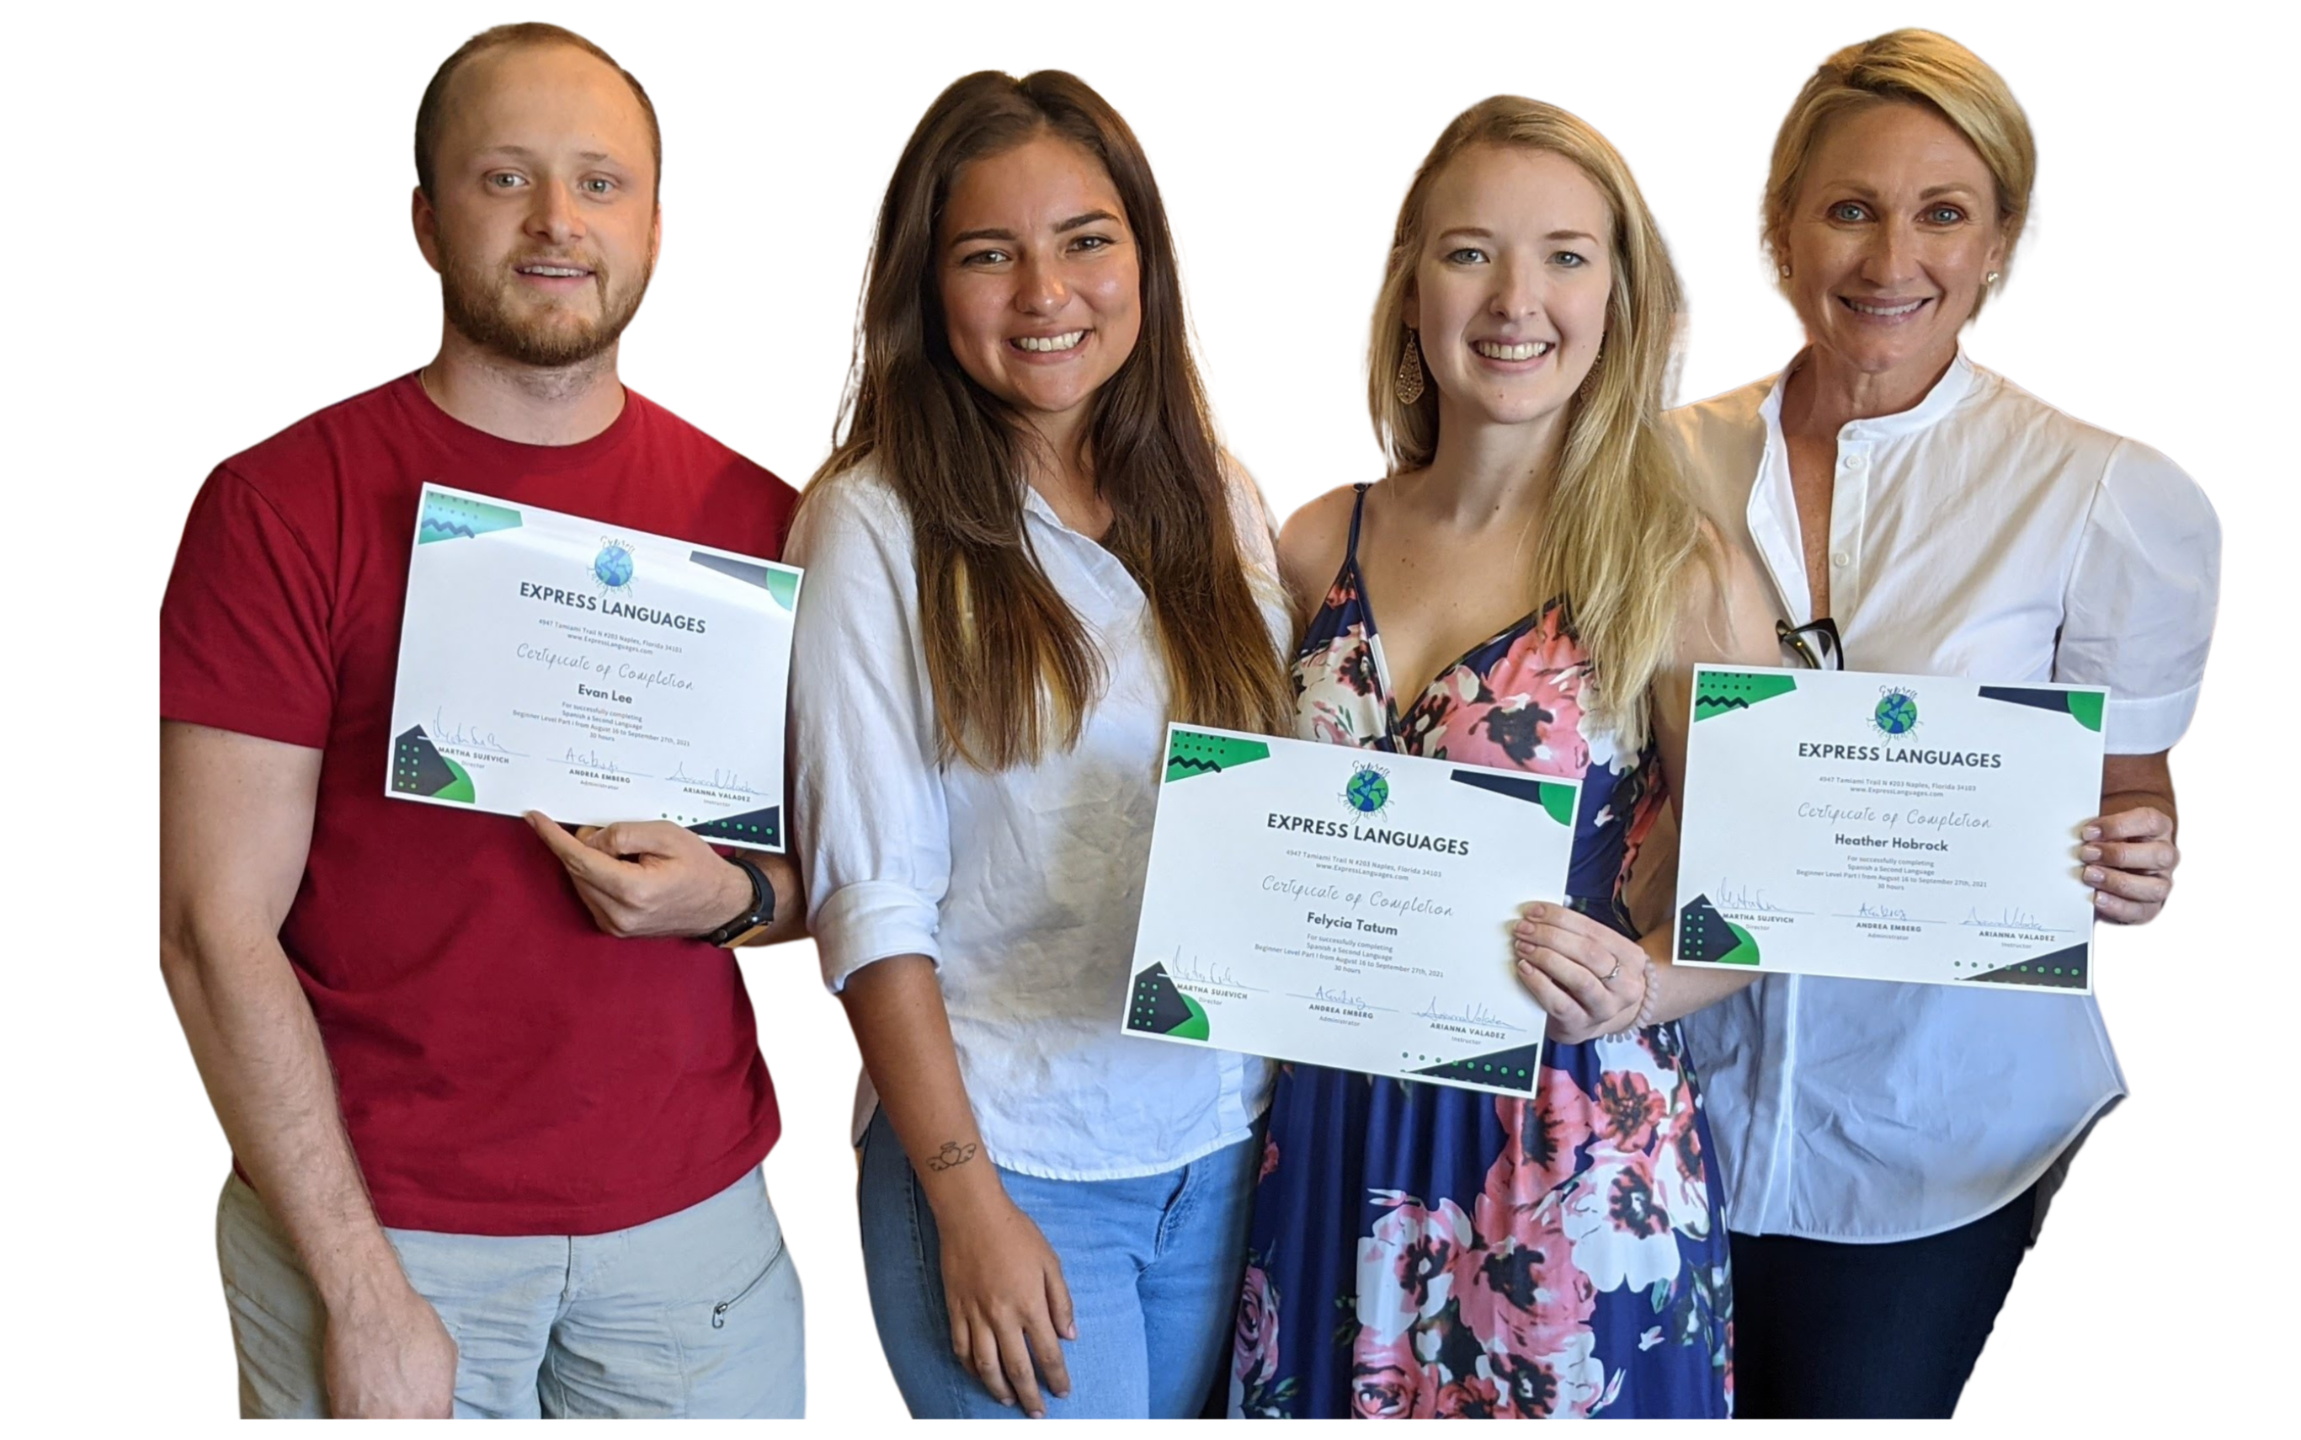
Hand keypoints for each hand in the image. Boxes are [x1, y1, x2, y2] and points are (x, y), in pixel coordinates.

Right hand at [321, 1277, 456, 1418]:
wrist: (371, 1307)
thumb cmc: (412, 1323)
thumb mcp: (445, 1355)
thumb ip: (441, 1389)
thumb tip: (436, 1403)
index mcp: (435, 1408)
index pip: (437, 1426)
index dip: (428, 1416)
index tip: (422, 1410)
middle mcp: (406, 1419)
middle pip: (409, 1425)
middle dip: (406, 1415)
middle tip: (399, 1402)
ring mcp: (372, 1420)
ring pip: (379, 1426)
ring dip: (381, 1415)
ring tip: (379, 1398)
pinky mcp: (343, 1414)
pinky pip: (351, 1423)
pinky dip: (357, 1415)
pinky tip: (362, 1401)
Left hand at [524, 813, 753, 938]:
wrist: (719, 903)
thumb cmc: (699, 868)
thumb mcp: (667, 835)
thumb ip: (623, 833)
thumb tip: (589, 840)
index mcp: (633, 891)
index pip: (580, 859)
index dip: (554, 837)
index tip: (535, 819)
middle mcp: (620, 914)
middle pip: (577, 869)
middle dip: (582, 845)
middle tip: (608, 832)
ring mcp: (616, 926)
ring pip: (581, 882)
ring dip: (591, 861)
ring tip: (628, 856)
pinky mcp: (614, 928)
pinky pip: (590, 894)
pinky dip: (596, 876)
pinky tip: (622, 870)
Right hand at [933, 1189, 1075, 1418]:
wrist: (972, 1215)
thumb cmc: (1016, 1234)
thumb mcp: (1050, 1262)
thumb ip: (1061, 1301)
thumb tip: (1069, 1335)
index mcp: (1030, 1305)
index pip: (1047, 1354)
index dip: (1057, 1378)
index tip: (1063, 1392)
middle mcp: (1002, 1317)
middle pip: (1017, 1368)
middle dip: (1030, 1396)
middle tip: (1038, 1413)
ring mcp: (975, 1315)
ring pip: (986, 1366)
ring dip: (998, 1389)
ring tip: (1008, 1402)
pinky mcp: (955, 1309)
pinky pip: (961, 1348)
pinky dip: (970, 1368)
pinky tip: (979, 1375)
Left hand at [1513, 902, 1645, 1044]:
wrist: (1598, 1019)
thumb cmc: (1593, 979)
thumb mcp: (1596, 954)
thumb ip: (1575, 935)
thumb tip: (1539, 916)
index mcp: (1631, 958)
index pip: (1595, 931)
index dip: (1561, 918)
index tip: (1534, 911)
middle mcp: (1625, 985)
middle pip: (1588, 952)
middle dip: (1550, 936)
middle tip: (1523, 928)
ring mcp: (1605, 1008)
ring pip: (1579, 978)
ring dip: (1546, 958)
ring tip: (1523, 947)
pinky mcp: (1581, 1026)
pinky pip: (1560, 1003)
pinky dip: (1539, 983)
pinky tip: (1525, 970)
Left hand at [2080, 805, 2179, 925]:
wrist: (2097, 874)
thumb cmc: (2099, 844)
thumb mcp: (2099, 831)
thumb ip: (2094, 829)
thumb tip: (2073, 829)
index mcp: (2157, 829)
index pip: (2150, 821)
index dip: (2119, 825)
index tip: (2088, 832)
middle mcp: (2165, 857)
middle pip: (2159, 855)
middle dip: (2119, 855)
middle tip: (2087, 854)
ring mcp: (2161, 884)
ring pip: (2156, 887)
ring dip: (2119, 882)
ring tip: (2089, 876)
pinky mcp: (2149, 908)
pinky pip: (2141, 911)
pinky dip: (2118, 906)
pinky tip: (2097, 898)